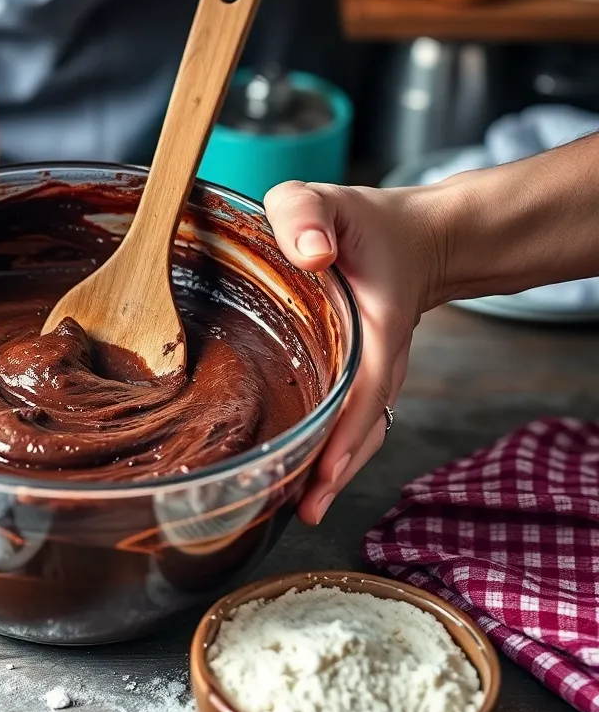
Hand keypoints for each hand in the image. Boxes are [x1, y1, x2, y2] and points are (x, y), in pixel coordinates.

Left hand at [263, 180, 442, 524]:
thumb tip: (310, 254)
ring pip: (359, 435)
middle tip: (302, 510)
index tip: (324, 471)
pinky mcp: (361, 382)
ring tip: (301, 510)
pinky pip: (350, 425)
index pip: (364, 390)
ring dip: (334, 473)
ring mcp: (373, 377)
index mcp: (376, 327)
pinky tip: (305, 481)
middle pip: (362, 429)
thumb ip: (306, 214)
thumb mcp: (323, 201)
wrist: (410, 239)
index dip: (345, 432)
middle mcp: (379, 363)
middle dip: (335, 472)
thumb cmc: (363, 224)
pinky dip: (333, 455)